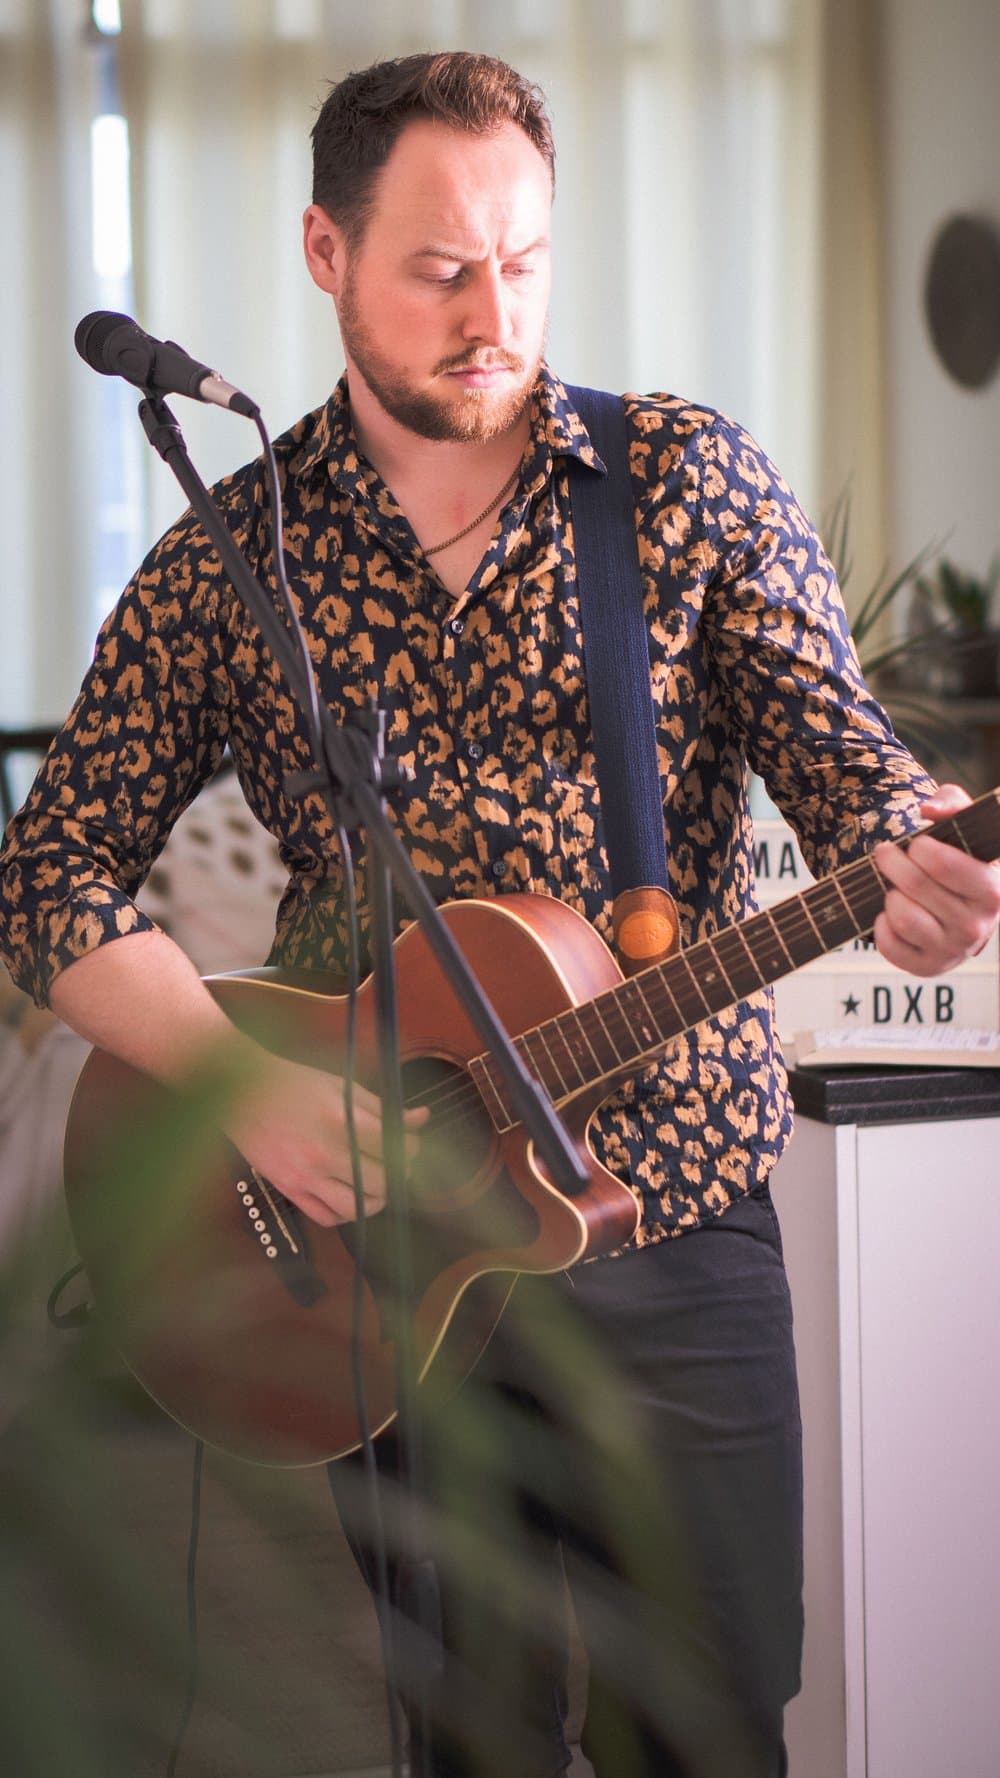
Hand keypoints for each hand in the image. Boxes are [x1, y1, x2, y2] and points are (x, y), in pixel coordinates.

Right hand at [222, 1050, 426, 1227]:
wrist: (242, 1092)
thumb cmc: (293, 1084)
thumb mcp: (342, 1086)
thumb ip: (382, 1108)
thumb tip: (420, 1119)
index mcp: (341, 1120)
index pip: (394, 1149)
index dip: (410, 1149)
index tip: (408, 1144)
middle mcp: (325, 1153)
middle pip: (381, 1183)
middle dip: (397, 1175)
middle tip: (395, 1165)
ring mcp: (304, 1176)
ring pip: (356, 1208)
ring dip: (374, 1200)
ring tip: (374, 1184)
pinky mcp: (288, 1190)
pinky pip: (326, 1218)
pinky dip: (344, 1213)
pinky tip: (347, 1195)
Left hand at [873, 784, 999, 976]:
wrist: (962, 910)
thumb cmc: (960, 864)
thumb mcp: (965, 828)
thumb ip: (953, 805)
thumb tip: (929, 810)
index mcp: (993, 891)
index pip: (943, 865)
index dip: (921, 848)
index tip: (917, 844)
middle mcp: (978, 926)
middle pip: (915, 885)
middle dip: (892, 862)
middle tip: (886, 854)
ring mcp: (952, 950)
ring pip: (901, 915)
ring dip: (890, 895)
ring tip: (895, 888)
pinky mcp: (927, 967)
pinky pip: (889, 945)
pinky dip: (881, 925)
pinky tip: (891, 913)